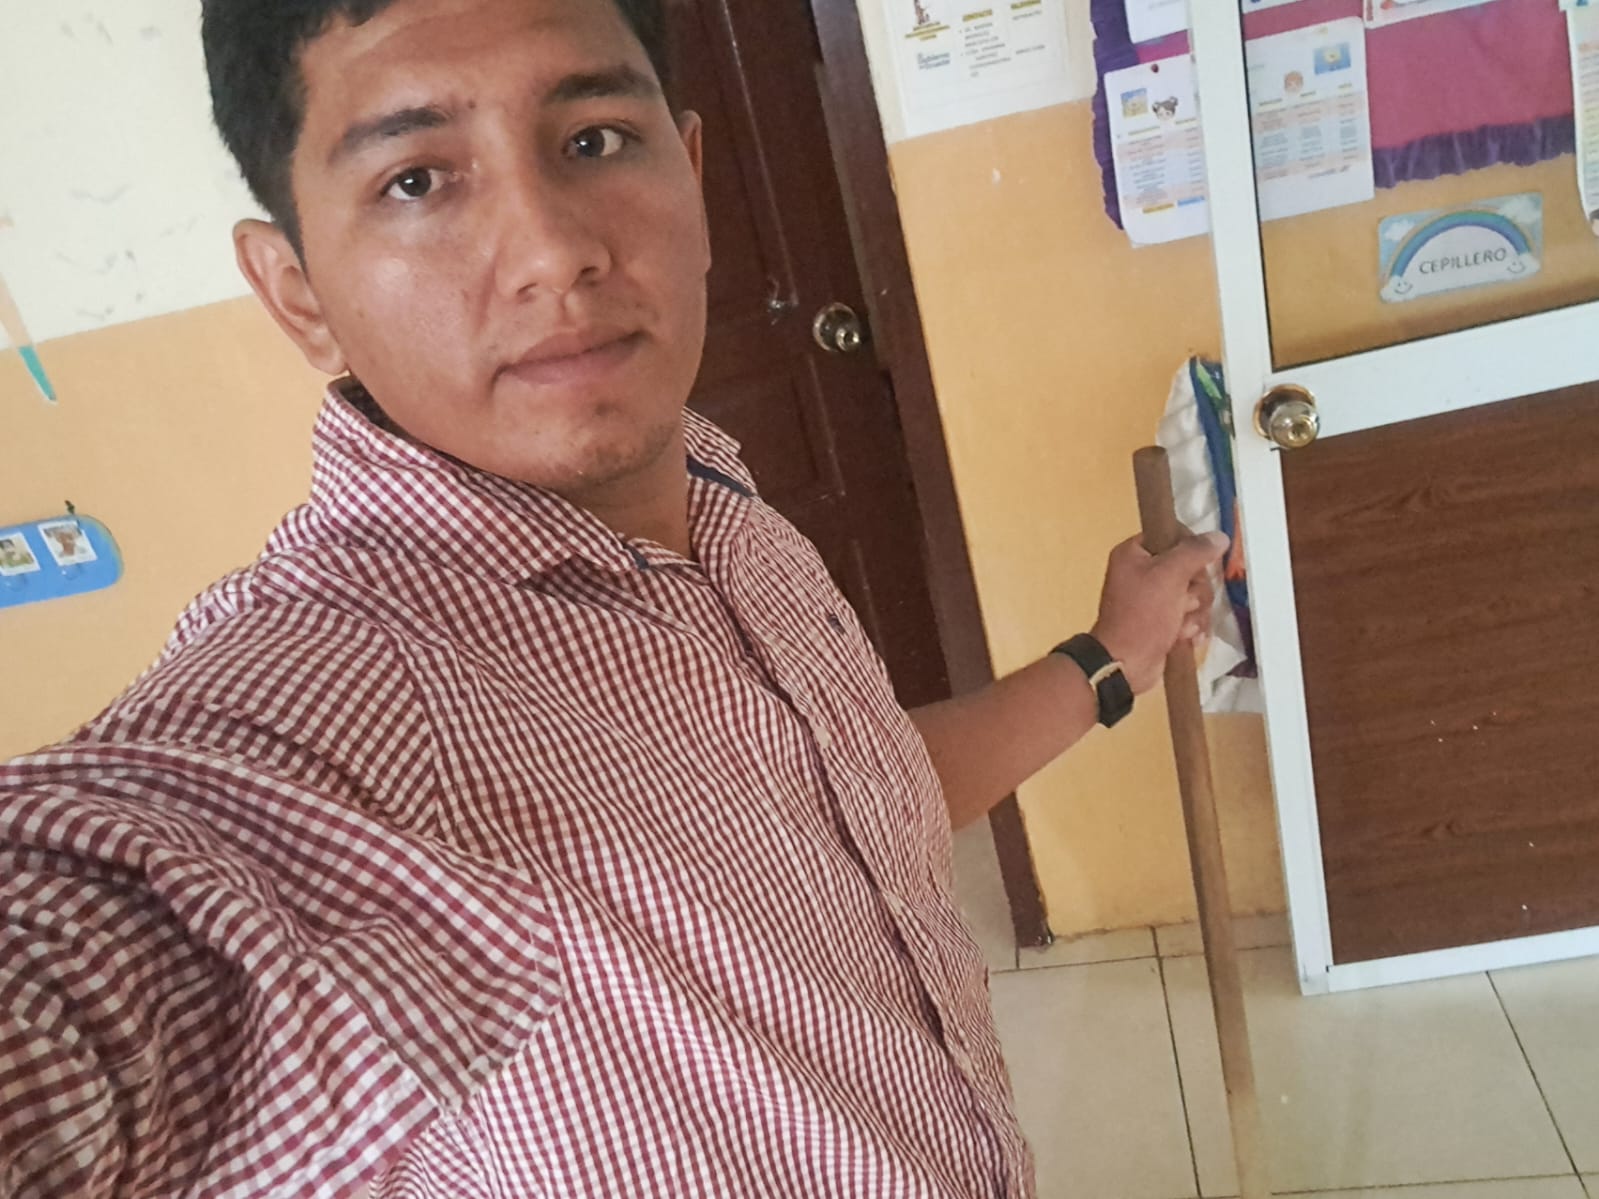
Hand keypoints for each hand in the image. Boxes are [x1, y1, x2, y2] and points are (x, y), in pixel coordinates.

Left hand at [1089, 531, 1228, 694]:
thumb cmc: (1143, 614)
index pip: (1175, 536)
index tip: (1194, 566)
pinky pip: (1192, 615)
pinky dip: (1192, 627)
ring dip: (1194, 612)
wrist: (1126, 664)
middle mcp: (1144, 572)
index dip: (1191, 550)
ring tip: (1181, 626)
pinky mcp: (1165, 621)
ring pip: (1196, 594)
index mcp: (1135, 553)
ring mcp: (1155, 599)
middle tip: (1183, 603)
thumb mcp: (1169, 575)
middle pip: (1191, 568)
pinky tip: (1186, 637)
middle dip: (1194, 591)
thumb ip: (1195, 552)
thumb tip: (1219, 537)